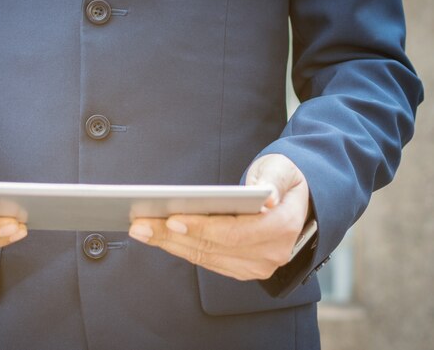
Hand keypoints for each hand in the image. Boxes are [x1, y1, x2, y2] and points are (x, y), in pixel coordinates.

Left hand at [128, 154, 308, 279]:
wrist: (298, 203)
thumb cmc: (285, 179)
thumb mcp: (284, 169)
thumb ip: (275, 181)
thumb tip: (267, 197)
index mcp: (281, 228)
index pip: (235, 233)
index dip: (201, 228)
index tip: (171, 218)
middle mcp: (270, 254)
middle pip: (212, 247)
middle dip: (171, 236)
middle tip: (139, 224)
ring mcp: (256, 266)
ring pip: (204, 256)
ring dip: (169, 244)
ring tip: (140, 229)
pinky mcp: (241, 268)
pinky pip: (205, 259)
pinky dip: (179, 247)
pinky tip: (156, 236)